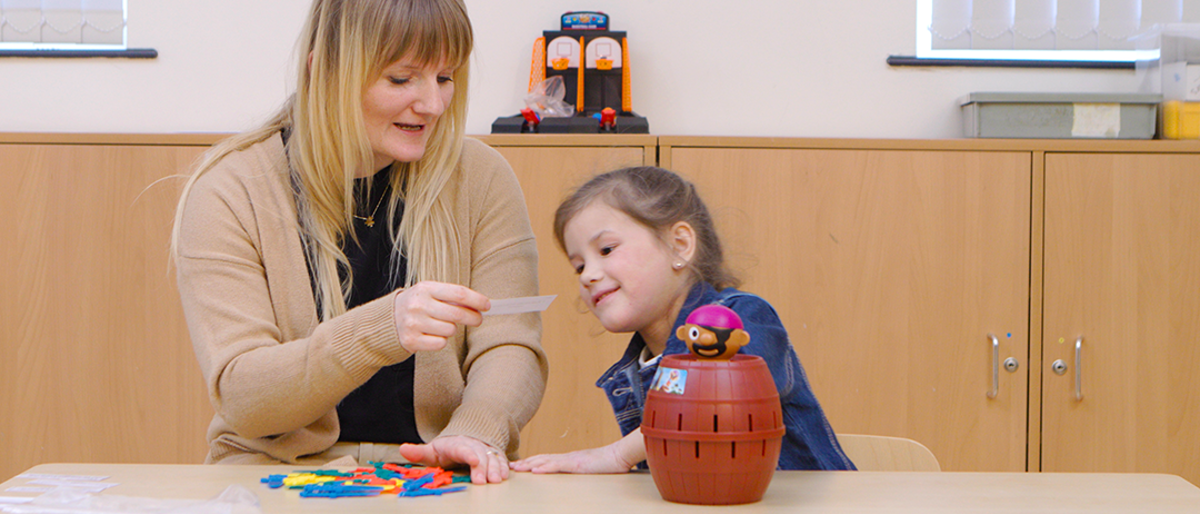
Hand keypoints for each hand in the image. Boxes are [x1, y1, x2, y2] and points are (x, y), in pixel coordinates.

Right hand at [393, 281, 489, 352]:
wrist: (387, 320)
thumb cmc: (416, 305)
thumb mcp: (429, 292)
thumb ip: (451, 296)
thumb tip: (480, 304)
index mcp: (425, 288)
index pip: (458, 293)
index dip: (476, 300)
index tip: (487, 305)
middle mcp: (418, 304)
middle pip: (457, 313)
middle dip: (473, 317)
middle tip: (478, 319)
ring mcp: (413, 323)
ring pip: (450, 330)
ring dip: (451, 329)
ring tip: (441, 325)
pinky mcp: (411, 340)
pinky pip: (440, 343)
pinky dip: (441, 340)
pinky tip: (432, 334)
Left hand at [399, 436, 508, 483]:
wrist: (466, 436)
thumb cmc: (447, 449)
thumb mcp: (433, 451)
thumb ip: (419, 452)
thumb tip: (403, 449)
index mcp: (456, 445)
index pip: (462, 448)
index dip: (468, 454)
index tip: (473, 460)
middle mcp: (472, 445)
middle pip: (479, 455)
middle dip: (482, 467)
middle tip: (483, 481)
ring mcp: (485, 450)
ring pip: (492, 457)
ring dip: (495, 468)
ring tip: (496, 480)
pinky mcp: (494, 455)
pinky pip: (501, 459)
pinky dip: (504, 467)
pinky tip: (505, 475)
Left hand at [509, 445, 634, 473]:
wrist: (620, 455)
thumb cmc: (608, 464)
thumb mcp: (589, 469)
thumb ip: (579, 470)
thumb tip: (573, 474)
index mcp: (568, 459)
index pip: (545, 460)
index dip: (531, 462)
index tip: (519, 466)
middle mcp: (566, 457)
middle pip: (541, 459)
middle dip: (525, 463)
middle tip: (510, 467)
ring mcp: (571, 460)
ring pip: (546, 461)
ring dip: (530, 464)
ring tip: (517, 468)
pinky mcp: (577, 464)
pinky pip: (558, 466)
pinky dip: (545, 468)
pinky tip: (535, 470)